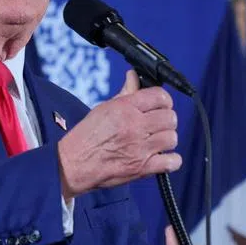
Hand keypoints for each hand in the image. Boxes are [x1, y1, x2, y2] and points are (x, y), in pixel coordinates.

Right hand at [57, 70, 179, 199]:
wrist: (73, 164)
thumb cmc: (86, 137)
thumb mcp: (104, 108)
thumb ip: (125, 93)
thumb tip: (133, 76)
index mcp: (125, 108)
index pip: (160, 96)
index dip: (163, 101)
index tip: (160, 106)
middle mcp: (135, 126)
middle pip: (170, 117)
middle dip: (166, 120)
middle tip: (157, 125)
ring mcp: (140, 148)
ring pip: (172, 138)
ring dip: (167, 140)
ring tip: (156, 142)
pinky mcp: (142, 168)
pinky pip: (172, 162)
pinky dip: (170, 161)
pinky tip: (161, 158)